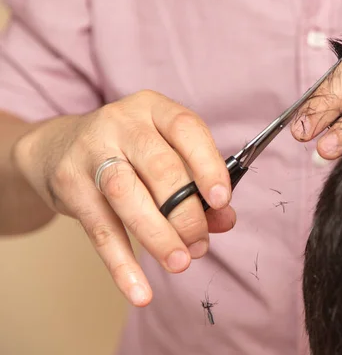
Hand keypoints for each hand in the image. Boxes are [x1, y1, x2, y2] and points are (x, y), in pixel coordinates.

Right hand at [13, 90, 235, 305]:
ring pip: (128, 195)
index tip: (222, 200)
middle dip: (186, 213)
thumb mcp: (164, 154)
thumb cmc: (128, 152)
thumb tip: (225, 220)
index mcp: (154, 108)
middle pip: (160, 168)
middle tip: (199, 245)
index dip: (208, 165)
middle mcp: (122, 122)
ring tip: (180, 262)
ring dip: (158, 235)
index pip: (187, 129)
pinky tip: (140, 291)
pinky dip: (122, 264)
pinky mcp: (69, 184)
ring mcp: (91, 151)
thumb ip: (199, 184)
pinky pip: (99, 229)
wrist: (56, 148)